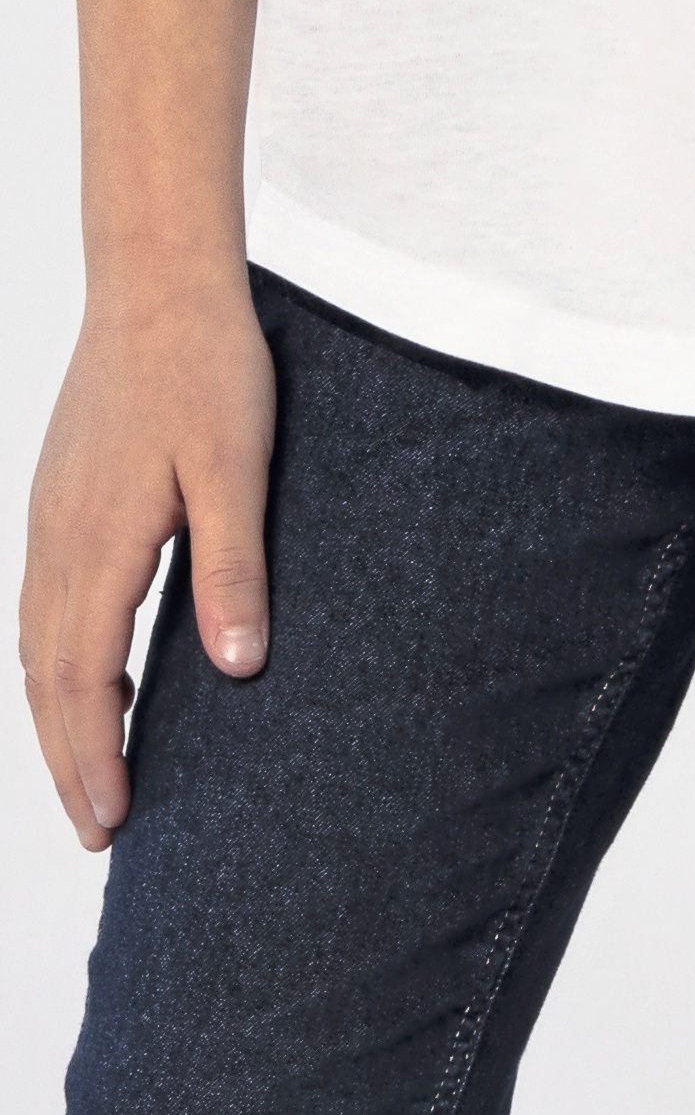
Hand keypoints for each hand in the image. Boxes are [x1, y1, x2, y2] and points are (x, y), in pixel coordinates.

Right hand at [22, 270, 275, 845]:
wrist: (157, 282)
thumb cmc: (207, 367)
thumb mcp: (237, 466)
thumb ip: (232, 566)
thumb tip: (236, 666)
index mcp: (98, 543)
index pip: (82, 680)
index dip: (92, 756)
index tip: (111, 820)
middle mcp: (57, 541)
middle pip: (47, 679)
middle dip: (68, 760)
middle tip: (98, 832)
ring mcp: (49, 519)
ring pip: (37, 646)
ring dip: (59, 717)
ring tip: (91, 776)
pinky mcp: (58, 499)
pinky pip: (43, 605)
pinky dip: (58, 661)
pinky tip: (95, 674)